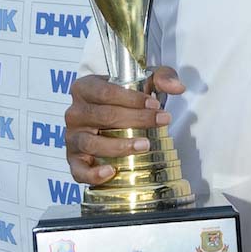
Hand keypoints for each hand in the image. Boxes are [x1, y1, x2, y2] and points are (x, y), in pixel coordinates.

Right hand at [65, 67, 183, 185]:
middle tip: (161, 121)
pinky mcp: (74, 160)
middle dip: (136, 119)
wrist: (109, 118)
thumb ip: (162, 78)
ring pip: (92, 142)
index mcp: (85, 88)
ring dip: (120, 145)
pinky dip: (92, 173)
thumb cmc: (125, 99)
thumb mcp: (143, 81)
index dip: (132, 98)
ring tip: (145, 144)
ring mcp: (72, 138)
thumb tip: (178, 87)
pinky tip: (112, 171)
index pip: (106, 92)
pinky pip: (78, 170)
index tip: (155, 104)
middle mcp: (75, 113)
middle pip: (103, 116)